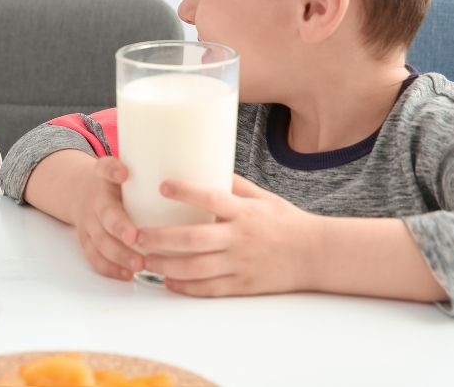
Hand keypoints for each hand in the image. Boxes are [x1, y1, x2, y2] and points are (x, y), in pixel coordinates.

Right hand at [71, 156, 143, 280]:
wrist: (81, 192)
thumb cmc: (116, 183)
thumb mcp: (127, 167)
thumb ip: (154, 167)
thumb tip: (206, 167)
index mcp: (105, 176)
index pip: (105, 168)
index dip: (113, 170)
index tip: (125, 173)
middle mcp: (95, 198)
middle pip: (104, 212)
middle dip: (119, 226)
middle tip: (136, 237)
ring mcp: (89, 221)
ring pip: (99, 240)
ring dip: (118, 254)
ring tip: (138, 264)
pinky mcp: (87, 240)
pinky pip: (94, 256)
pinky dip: (110, 267)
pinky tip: (127, 274)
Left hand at [137, 175, 315, 296]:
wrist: (317, 255)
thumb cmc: (286, 221)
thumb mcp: (262, 197)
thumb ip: (233, 185)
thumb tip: (204, 164)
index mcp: (244, 212)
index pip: (211, 198)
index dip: (185, 192)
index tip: (161, 185)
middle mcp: (240, 238)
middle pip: (194, 239)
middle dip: (160, 238)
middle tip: (136, 234)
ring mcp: (241, 264)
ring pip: (196, 267)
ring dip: (166, 265)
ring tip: (145, 259)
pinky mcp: (243, 285)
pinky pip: (210, 289)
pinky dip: (186, 287)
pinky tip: (168, 282)